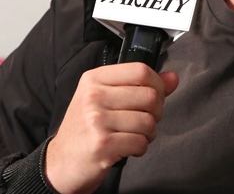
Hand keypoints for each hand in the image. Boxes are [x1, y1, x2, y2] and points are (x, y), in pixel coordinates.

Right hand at [44, 62, 178, 193]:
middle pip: (149, 95)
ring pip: (148, 121)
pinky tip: (127, 147)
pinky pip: (140, 142)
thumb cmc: (85, 130)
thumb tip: (173, 78)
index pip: (140, 70)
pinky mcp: (102, 144)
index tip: (154, 96)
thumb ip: (140, 86)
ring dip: (148, 133)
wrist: (60, 163)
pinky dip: (140, 148)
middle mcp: (93, 96)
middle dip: (156, 112)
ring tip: (134, 135)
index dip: (157, 84)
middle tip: (143, 120)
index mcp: (94, 79)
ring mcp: (96, 120)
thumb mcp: (106, 99)